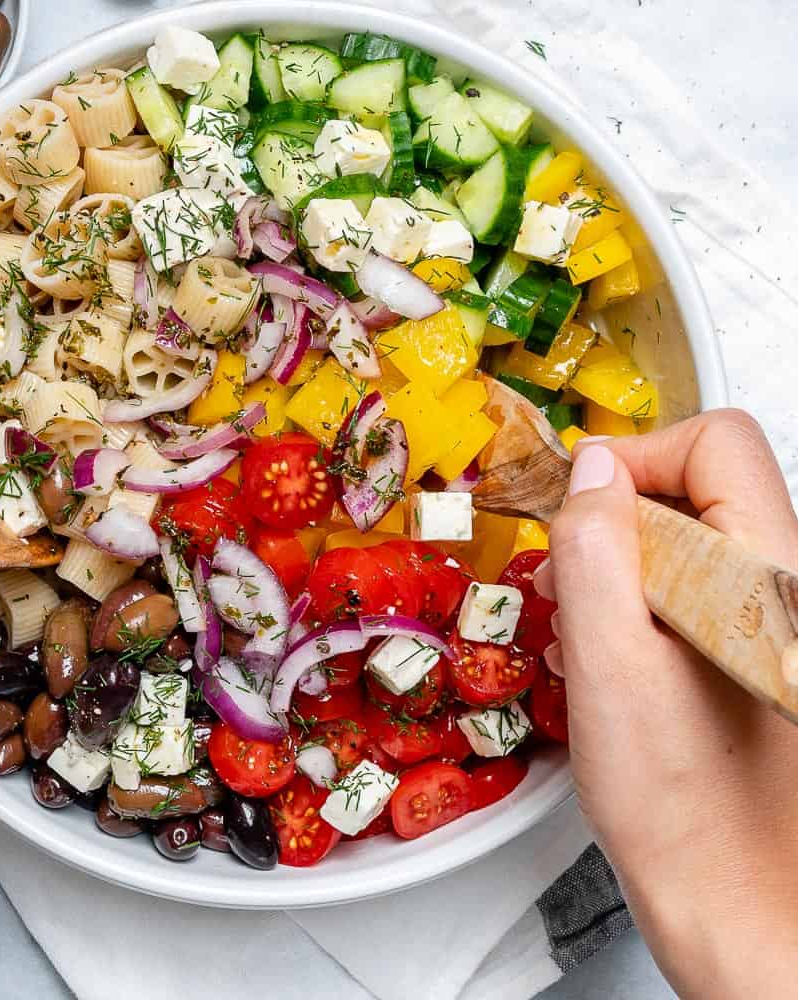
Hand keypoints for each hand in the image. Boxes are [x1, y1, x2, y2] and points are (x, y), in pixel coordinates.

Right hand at [536, 411, 797, 997]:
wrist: (739, 905)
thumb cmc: (682, 805)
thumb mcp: (609, 661)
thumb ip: (597, 547)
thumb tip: (592, 468)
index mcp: (769, 574)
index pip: (714, 443)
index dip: (636, 458)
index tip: (582, 508)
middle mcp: (786, 590)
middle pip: (702, 487)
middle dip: (620, 520)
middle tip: (573, 581)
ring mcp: (772, 625)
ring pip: (693, 543)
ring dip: (624, 569)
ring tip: (588, 632)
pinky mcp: (753, 655)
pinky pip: (693, 594)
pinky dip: (640, 609)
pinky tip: (613, 660)